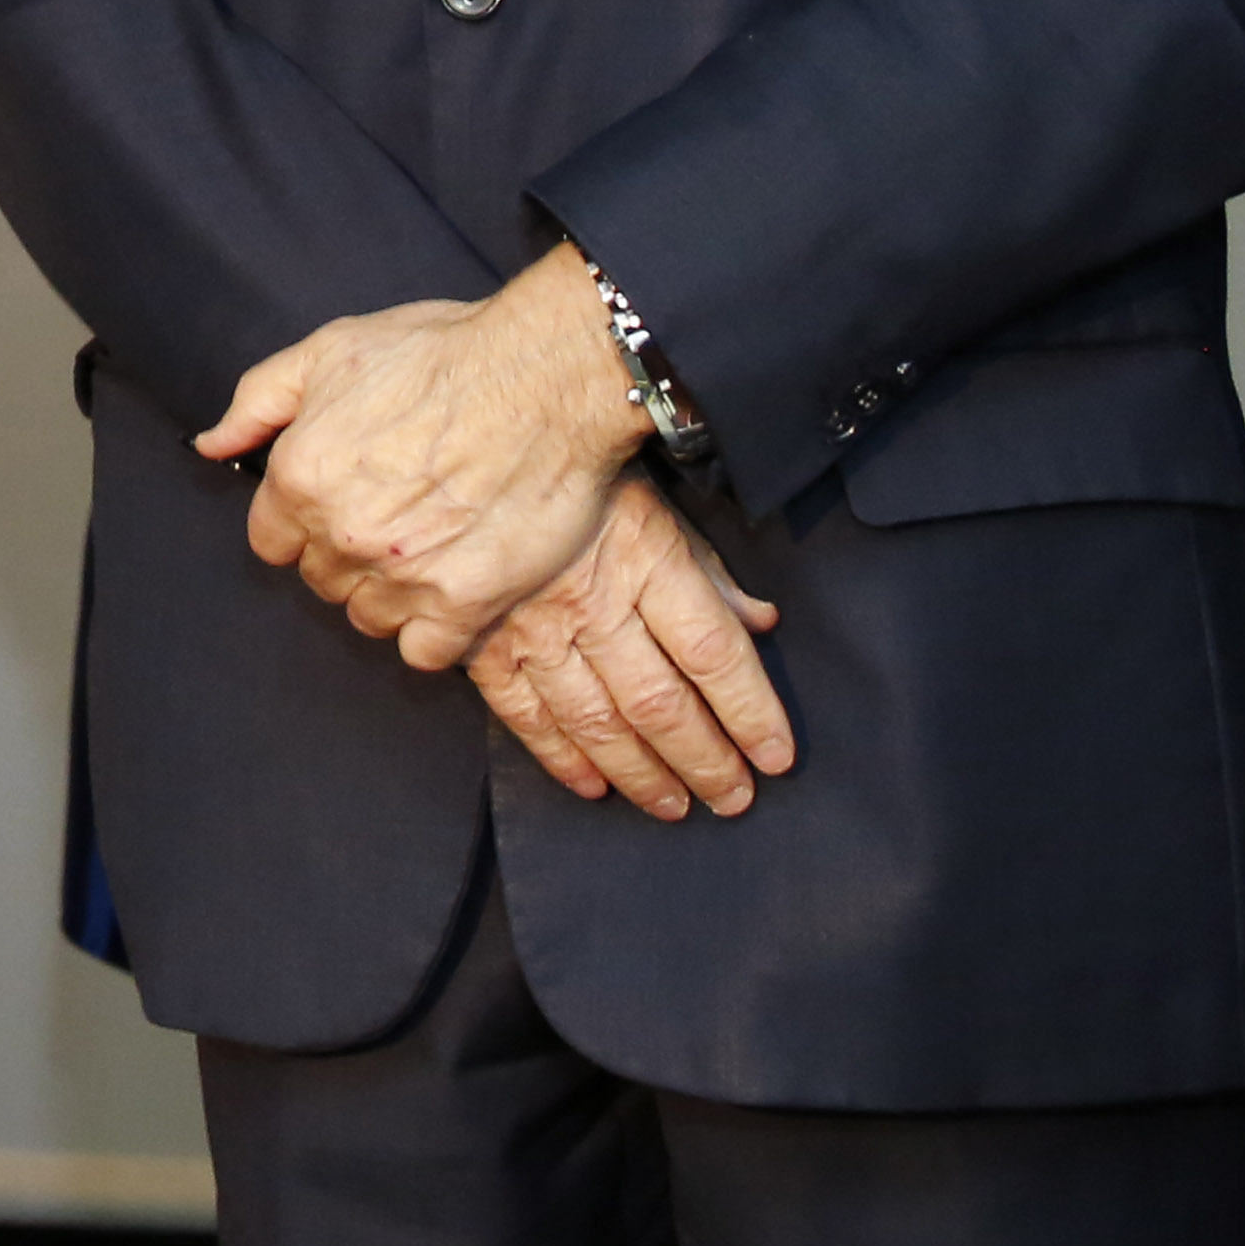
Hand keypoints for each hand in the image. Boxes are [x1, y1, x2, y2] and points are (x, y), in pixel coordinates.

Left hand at [198, 244, 654, 666]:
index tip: (339, 507)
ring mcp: (402, 574)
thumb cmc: (443, 354)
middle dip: (347, 556)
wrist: (548, 378)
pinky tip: (453, 592)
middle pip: (321, 580)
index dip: (302, 525)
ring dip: (391, 594)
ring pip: (368, 618)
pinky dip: (434, 632)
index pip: (271, 542)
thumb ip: (259, 402)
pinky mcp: (464, 603)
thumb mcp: (331, 350)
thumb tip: (211, 445)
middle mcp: (341, 533)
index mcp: (300, 477)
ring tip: (429, 552)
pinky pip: (422, 652)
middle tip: (396, 520)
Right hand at [467, 476, 796, 818]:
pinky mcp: (480, 640)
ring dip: (639, 772)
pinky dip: (559, 756)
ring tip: (674, 807)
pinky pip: (523, 712)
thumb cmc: (573, 470)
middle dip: (702, 759)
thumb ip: (709, 569)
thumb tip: (762, 622)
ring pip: (595, 718)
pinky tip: (591, 785)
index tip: (776, 756)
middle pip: (659, 700)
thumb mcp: (655, 502)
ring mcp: (531, 626)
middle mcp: (591, 601)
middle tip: (732, 800)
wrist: (469, 438)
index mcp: (644, 558)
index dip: (750, 712)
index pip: (713, 653)